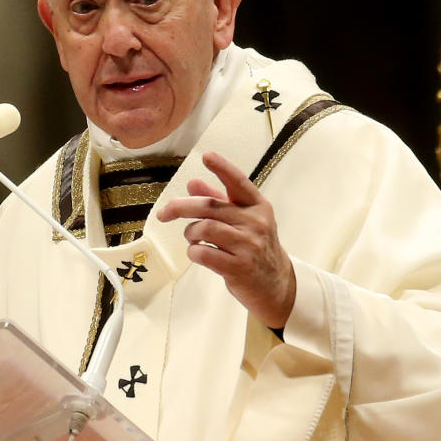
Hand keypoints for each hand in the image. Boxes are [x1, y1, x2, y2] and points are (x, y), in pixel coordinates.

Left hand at [155, 151, 295, 328]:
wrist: (275, 284)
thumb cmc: (255, 247)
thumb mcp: (243, 221)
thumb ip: (219, 201)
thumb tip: (193, 184)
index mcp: (257, 206)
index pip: (238, 182)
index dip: (222, 168)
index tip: (206, 156)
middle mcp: (255, 223)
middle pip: (210, 206)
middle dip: (181, 207)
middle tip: (165, 213)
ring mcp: (249, 245)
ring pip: (205, 229)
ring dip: (190, 233)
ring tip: (192, 238)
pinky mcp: (239, 267)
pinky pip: (204, 253)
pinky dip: (194, 252)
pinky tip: (198, 253)